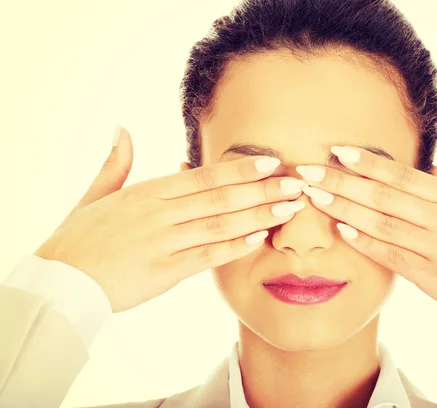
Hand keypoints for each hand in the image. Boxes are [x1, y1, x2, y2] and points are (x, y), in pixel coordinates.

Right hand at [34, 127, 306, 311]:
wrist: (62, 281)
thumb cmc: (80, 238)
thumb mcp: (96, 195)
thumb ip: (115, 163)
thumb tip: (121, 129)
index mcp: (148, 191)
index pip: (203, 175)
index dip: (240, 168)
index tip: (271, 162)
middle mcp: (160, 212)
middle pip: (220, 196)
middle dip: (262, 189)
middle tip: (297, 183)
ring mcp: (164, 241)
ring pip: (220, 223)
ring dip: (258, 215)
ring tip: (290, 208)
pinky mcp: (165, 271)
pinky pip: (207, 256)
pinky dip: (234, 246)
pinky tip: (259, 238)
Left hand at [296, 132, 436, 353]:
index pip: (403, 174)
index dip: (368, 162)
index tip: (337, 151)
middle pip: (382, 195)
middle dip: (341, 181)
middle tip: (307, 171)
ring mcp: (434, 248)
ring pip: (380, 222)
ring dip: (344, 208)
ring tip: (315, 197)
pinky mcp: (429, 277)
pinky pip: (390, 256)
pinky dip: (364, 243)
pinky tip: (341, 230)